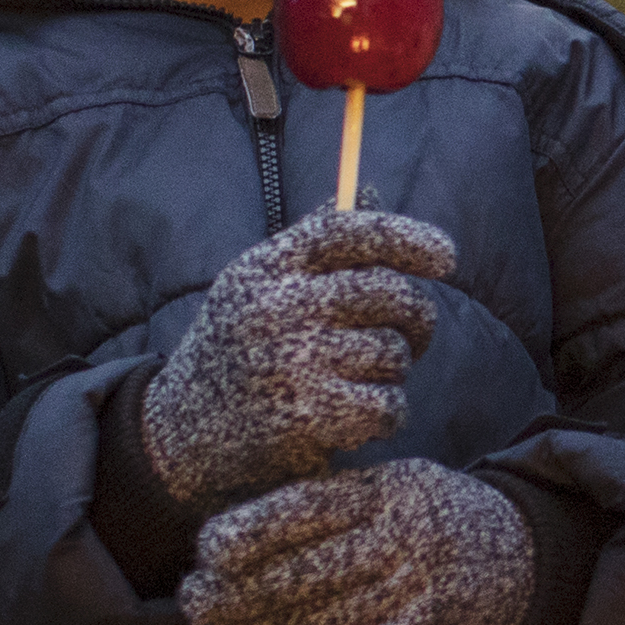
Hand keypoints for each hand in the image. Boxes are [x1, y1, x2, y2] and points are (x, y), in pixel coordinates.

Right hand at [146, 209, 455, 505]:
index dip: (405, 237)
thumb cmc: (240, 352)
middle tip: (411, 338)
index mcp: (266, 268)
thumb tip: (368, 189)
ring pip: (392, 353)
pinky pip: (387, 405)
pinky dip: (386, 415)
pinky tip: (359, 419)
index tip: (446, 256)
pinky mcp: (304, 416)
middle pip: (388, 292)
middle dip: (416, 317)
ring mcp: (289, 362)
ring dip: (392, 373)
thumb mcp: (260, 287)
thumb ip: (314, 244)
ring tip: (361, 382)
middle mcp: (275, 307)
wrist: (177, 436)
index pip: (347, 230)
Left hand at [186, 459, 535, 624]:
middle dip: (236, 586)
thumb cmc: (435, 523)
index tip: (207, 546)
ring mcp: (414, 591)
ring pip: (314, 614)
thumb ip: (335, 502)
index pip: (309, 507)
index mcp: (392, 489)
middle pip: (304, 567)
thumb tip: (237, 533)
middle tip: (192, 597)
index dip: (252, 528)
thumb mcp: (398, 486)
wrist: (528, 565)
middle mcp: (405, 538)